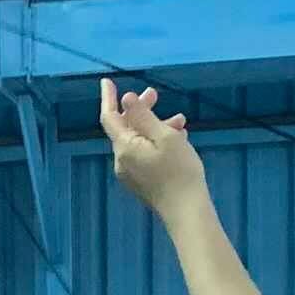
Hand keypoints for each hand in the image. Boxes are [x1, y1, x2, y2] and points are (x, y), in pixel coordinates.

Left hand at [101, 77, 209, 215]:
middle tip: (156, 94)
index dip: (109, 98)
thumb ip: (143, 116)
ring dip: (156, 127)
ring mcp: (130, 174)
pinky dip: (157, 142)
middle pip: (125, 128)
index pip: (109, 117)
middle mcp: (121, 161)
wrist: (186, 212)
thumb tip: (126, 99)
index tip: (107, 82)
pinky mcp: (141, 183)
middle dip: (140, 110)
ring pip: (139, 141)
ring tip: (180, 120)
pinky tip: (178, 139)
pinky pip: (144, 155)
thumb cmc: (179, 171)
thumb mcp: (164, 136)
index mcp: (124, 148)